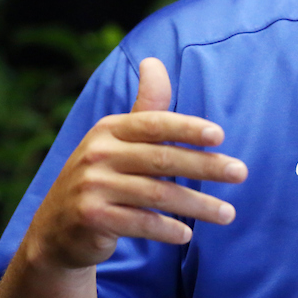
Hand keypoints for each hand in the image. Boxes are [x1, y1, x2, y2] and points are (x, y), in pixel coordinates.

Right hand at [24, 57, 247, 270]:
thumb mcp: (118, 140)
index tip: (220, 136)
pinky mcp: (91, 218)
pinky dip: (166, 230)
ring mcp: (92, 186)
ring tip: (228, 213)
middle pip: (162, 159)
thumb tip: (154, 62)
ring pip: (157, 194)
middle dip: (206, 165)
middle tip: (240, 172)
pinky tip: (187, 235)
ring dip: (198, 205)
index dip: (188, 128)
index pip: (155, 124)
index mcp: (109, 130)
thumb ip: (144, 108)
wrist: (57, 228)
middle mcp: (98, 154)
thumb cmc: (102, 176)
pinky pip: (139, 223)